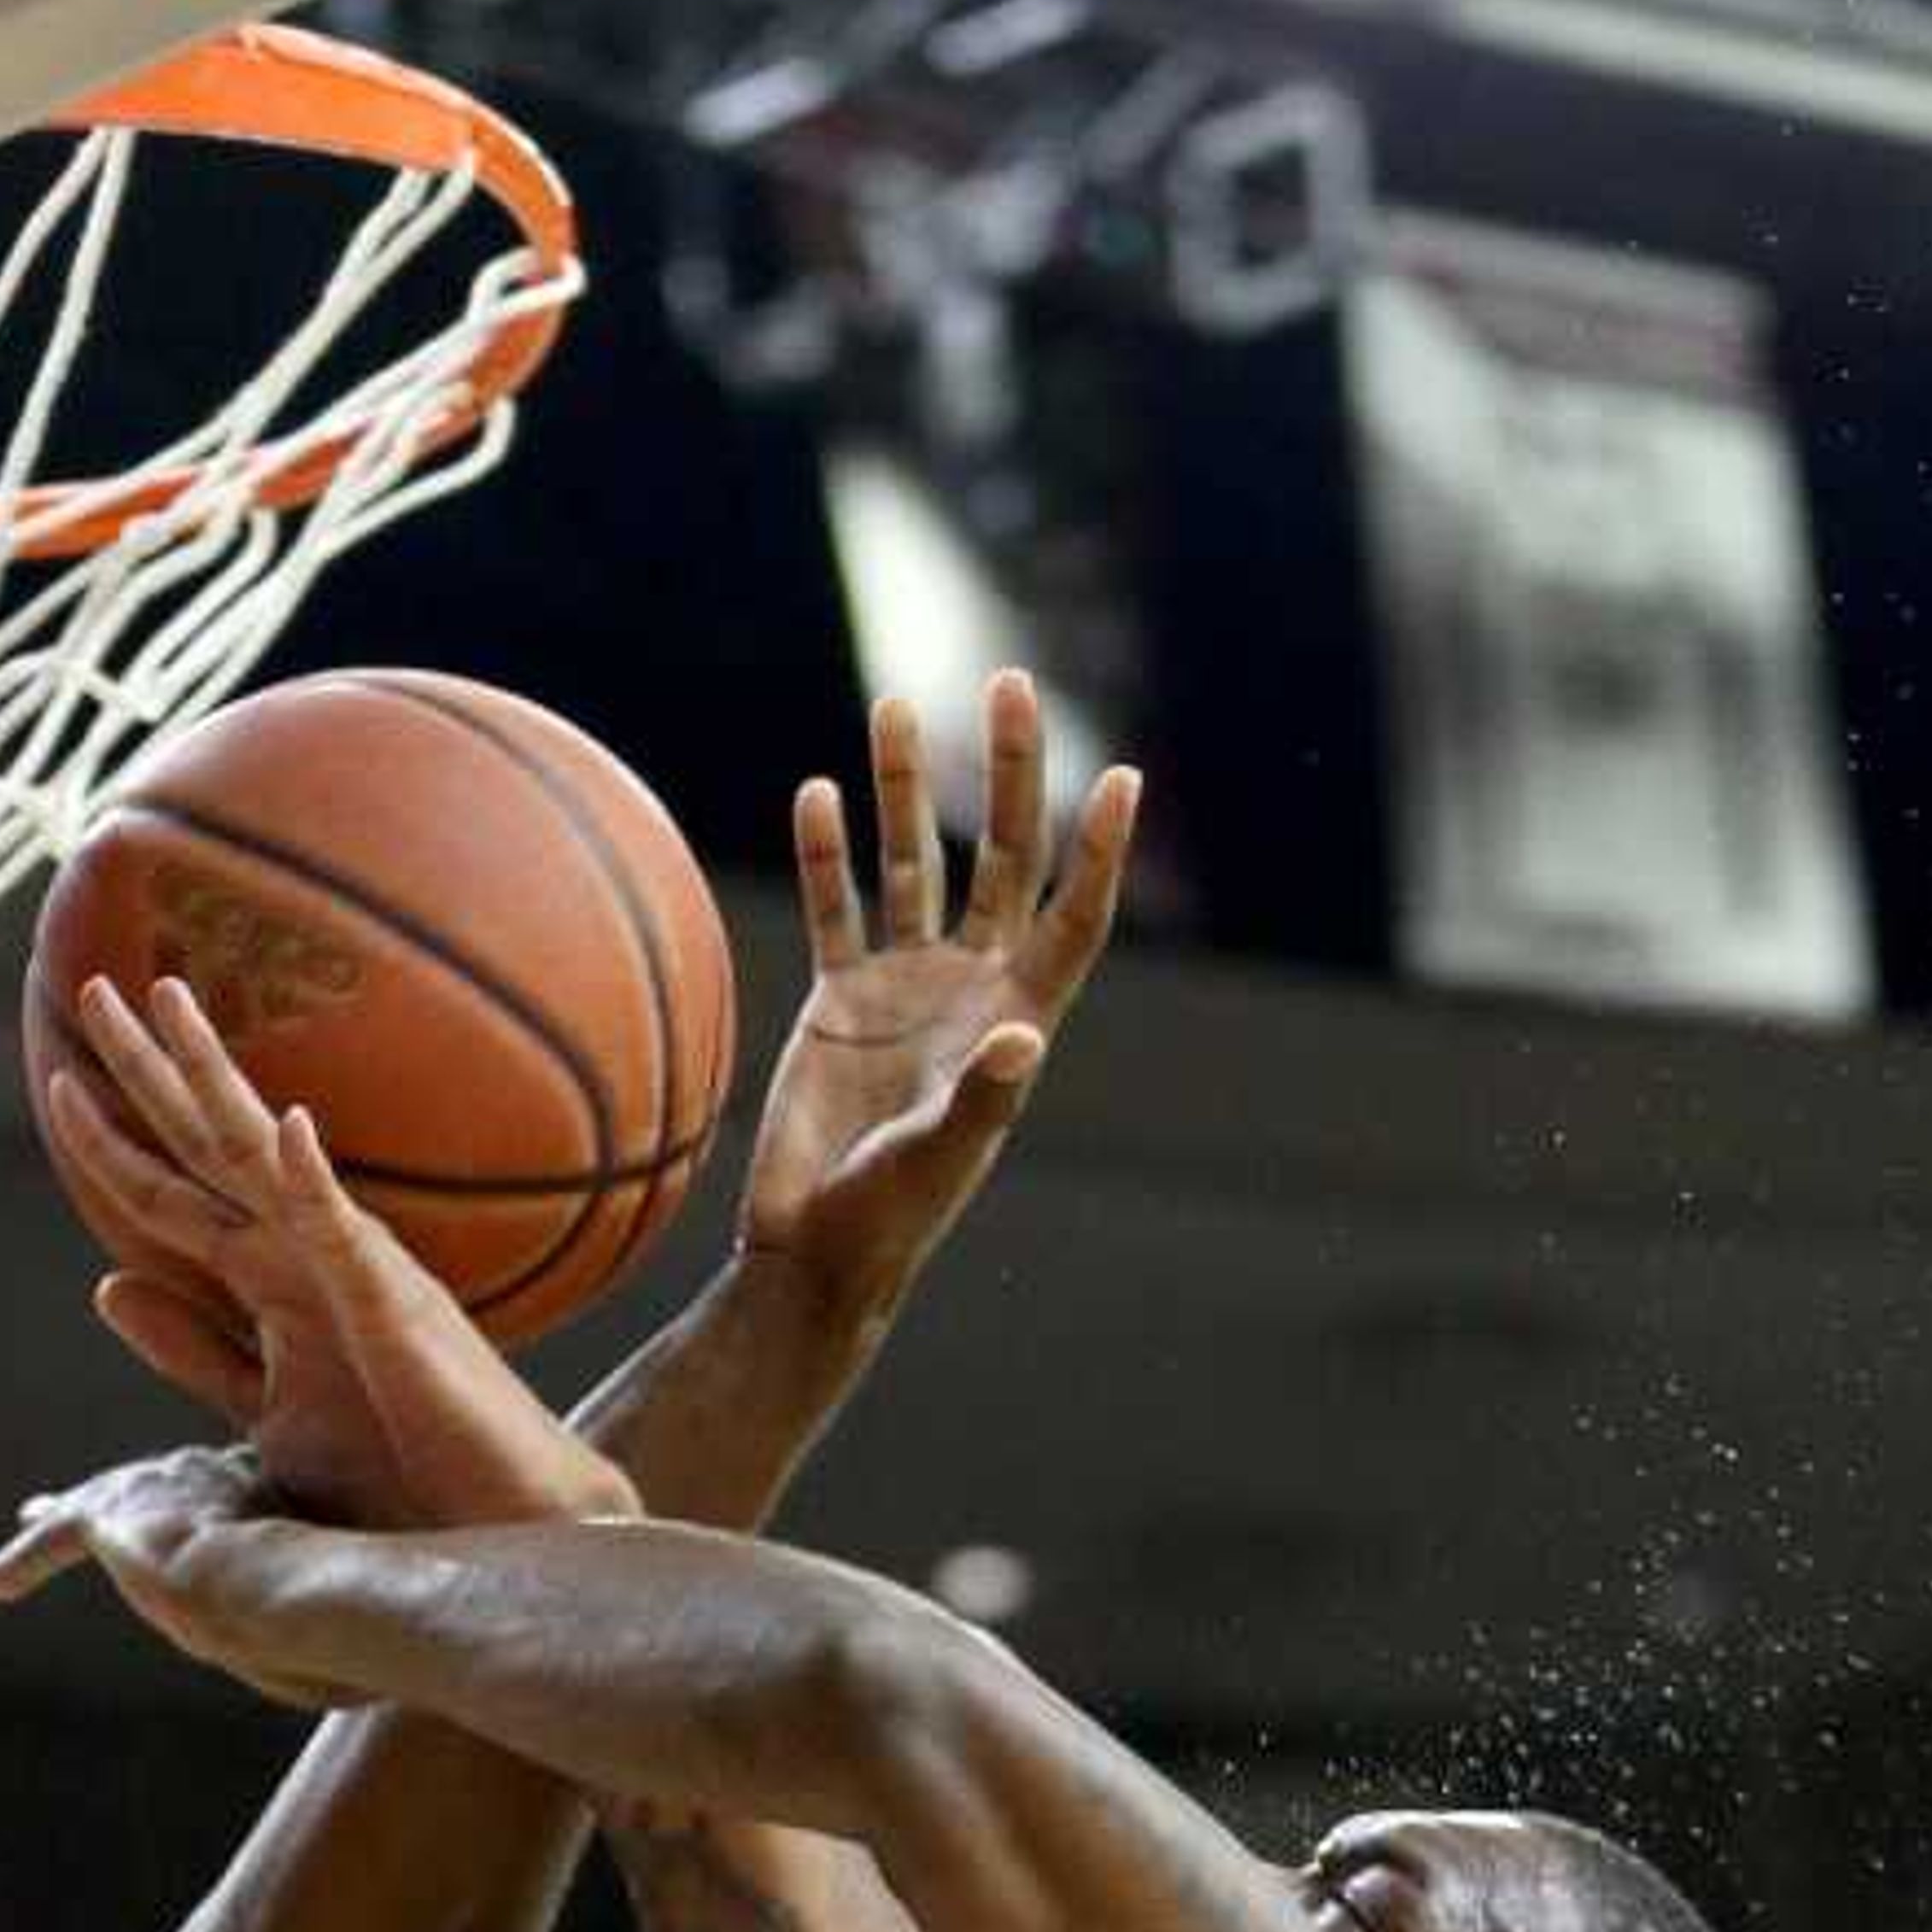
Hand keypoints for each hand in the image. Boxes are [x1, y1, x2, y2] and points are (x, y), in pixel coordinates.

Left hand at [0, 1443, 358, 1690]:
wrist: (276, 1585)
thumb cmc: (328, 1617)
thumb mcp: (344, 1634)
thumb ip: (337, 1642)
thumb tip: (370, 1690)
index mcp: (277, 1499)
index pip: (241, 1492)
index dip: (224, 1504)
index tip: (219, 1517)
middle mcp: (216, 1480)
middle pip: (166, 1482)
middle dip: (140, 1489)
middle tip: (113, 1500)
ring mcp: (162, 1491)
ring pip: (105, 1500)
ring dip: (70, 1515)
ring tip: (34, 1518)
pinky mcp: (112, 1516)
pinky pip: (60, 1535)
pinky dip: (26, 1561)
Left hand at [32, 975, 637, 1539]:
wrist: (492, 1524)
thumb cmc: (394, 1469)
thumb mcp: (261, 1410)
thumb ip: (192, 1350)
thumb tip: (108, 1285)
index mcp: (271, 1278)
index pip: (169, 1197)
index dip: (111, 1145)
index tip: (58, 1084)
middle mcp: (305, 1251)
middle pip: (206, 1145)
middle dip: (147, 1070)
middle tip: (93, 986)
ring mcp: (351, 1269)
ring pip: (265, 1157)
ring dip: (215, 1080)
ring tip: (169, 1002)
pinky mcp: (397, 1308)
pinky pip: (346, 1237)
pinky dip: (314, 1182)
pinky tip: (287, 1127)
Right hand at [739, 678, 1136, 1330]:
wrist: (811, 1249)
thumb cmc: (890, 1219)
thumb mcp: (940, 1159)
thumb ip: (982, 1099)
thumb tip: (1022, 1041)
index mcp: (1013, 1021)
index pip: (1072, 918)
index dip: (1099, 851)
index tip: (1120, 776)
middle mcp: (968, 990)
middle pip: (1002, 859)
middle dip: (1009, 774)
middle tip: (1008, 682)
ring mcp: (903, 987)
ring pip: (914, 864)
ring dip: (906, 789)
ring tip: (899, 705)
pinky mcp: (838, 999)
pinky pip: (837, 908)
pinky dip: (828, 854)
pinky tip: (819, 791)